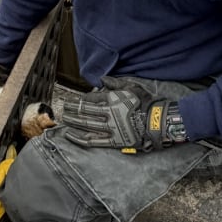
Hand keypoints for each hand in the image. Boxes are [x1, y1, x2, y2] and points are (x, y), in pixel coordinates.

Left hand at [61, 86, 187, 150]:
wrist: (158, 122)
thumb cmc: (146, 103)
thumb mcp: (132, 87)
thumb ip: (116, 83)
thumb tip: (102, 79)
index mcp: (112, 100)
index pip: (90, 99)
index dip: (79, 100)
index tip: (73, 101)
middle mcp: (108, 114)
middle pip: (84, 112)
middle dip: (71, 110)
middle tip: (64, 109)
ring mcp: (110, 128)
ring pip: (86, 125)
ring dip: (73, 122)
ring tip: (65, 120)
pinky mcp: (113, 141)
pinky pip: (93, 140)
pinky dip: (79, 138)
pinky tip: (70, 135)